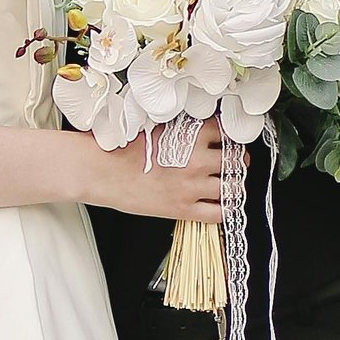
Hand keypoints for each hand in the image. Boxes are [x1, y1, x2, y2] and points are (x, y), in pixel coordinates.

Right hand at [77, 118, 229, 221]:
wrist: (102, 170)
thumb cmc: (122, 148)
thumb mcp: (158, 126)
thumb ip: (183, 128)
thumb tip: (200, 129)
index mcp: (191, 136)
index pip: (228, 133)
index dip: (231, 137)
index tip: (230, 141)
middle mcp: (197, 161)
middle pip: (236, 161)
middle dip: (237, 161)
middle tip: (234, 163)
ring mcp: (192, 187)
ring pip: (232, 188)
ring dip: (233, 185)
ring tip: (228, 184)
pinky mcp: (183, 209)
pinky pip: (219, 213)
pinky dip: (224, 209)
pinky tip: (220, 204)